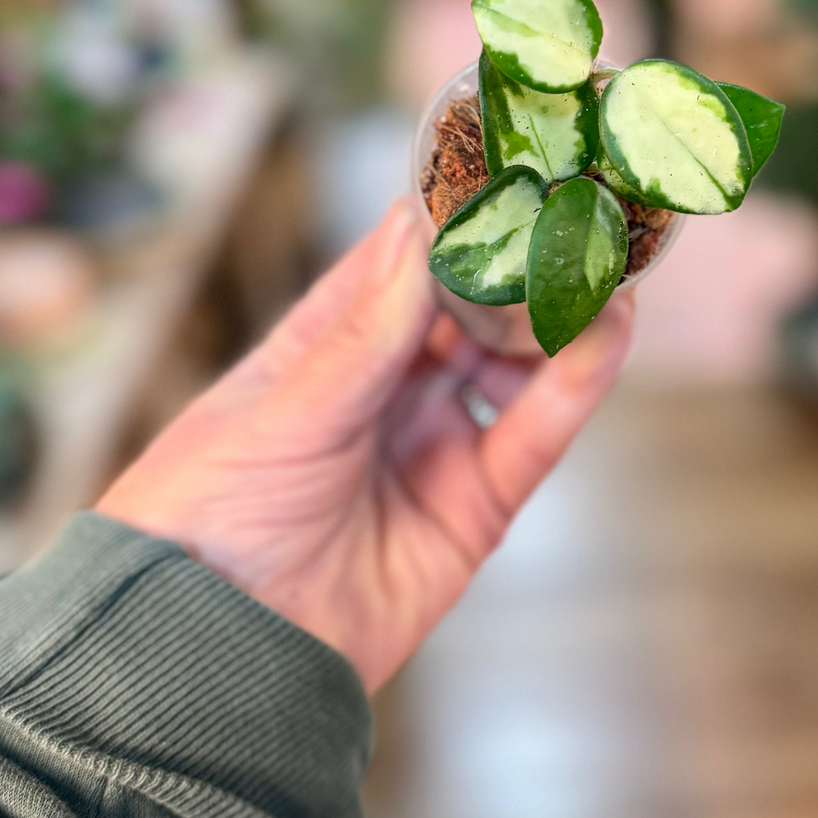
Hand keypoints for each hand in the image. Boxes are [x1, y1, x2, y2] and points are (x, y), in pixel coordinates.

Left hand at [96, 200, 632, 691]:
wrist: (207, 659)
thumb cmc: (207, 514)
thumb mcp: (283, 411)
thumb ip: (364, 333)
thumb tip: (421, 231)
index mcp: (328, 346)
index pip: (403, 259)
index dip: (455, 211)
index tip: (507, 159)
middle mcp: (388, 387)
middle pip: (473, 307)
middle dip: (524, 259)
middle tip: (581, 201)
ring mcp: (433, 445)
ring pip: (515, 365)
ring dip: (562, 316)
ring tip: (610, 258)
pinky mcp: (472, 510)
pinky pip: (532, 439)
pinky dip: (575, 386)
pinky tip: (609, 332)